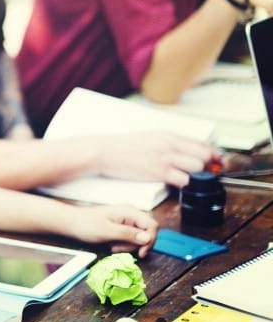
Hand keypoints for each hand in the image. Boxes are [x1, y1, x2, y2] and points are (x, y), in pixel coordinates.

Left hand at [66, 204, 155, 256]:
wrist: (72, 223)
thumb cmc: (86, 225)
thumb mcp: (107, 231)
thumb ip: (128, 234)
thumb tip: (147, 238)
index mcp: (130, 211)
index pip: (152, 225)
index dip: (150, 240)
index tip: (141, 253)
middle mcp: (131, 214)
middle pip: (147, 232)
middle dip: (136, 244)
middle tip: (118, 249)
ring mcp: (127, 220)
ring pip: (139, 237)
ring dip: (128, 246)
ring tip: (113, 246)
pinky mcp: (122, 227)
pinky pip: (130, 238)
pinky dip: (124, 244)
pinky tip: (113, 245)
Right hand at [87, 132, 220, 186]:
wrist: (104, 151)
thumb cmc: (122, 147)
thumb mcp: (149, 138)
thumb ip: (167, 144)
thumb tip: (183, 152)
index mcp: (169, 135)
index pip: (201, 144)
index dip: (214, 154)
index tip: (217, 162)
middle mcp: (170, 145)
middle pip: (204, 156)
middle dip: (210, 167)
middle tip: (209, 175)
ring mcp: (165, 158)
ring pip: (197, 168)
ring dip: (199, 176)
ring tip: (193, 181)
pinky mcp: (158, 172)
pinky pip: (184, 180)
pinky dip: (187, 185)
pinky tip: (181, 186)